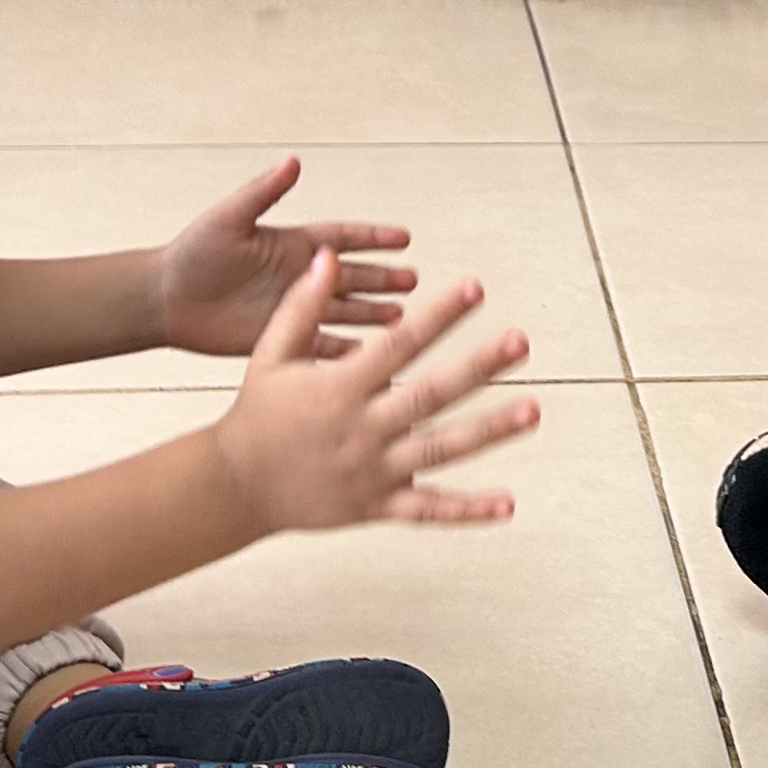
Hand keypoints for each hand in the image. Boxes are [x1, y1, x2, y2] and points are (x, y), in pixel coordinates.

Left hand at [152, 158, 413, 360]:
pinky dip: (345, 350)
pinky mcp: (280, 337)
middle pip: (352, 275)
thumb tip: (293, 161)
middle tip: (413, 281)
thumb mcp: (229, 218)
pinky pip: (320, 345)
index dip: (374, 237)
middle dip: (383, 277)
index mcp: (291, 243)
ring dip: (371, 312)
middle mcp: (297, 275)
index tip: (404, 237)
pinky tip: (369, 354)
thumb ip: (263, 192)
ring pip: (343, 310)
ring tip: (401, 316)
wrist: (164, 299)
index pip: (343, 237)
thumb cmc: (192, 254)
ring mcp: (291, 308)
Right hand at [213, 254, 537, 530]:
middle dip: (478, 367)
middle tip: (520, 342)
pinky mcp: (378, 507)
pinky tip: (507, 505)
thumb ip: (304, 305)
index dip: (439, 315)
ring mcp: (374, 471)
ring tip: (532, 410)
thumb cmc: (257, 413)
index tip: (474, 288)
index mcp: (340, 388)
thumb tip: (329, 256)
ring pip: (440, 450)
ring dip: (488, 431)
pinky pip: (428, 511)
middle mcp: (363, 429)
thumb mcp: (272, 352)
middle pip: (430, 394)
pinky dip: (468, 510)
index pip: (400, 345)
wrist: (236, 485)